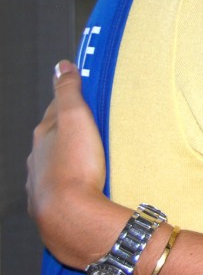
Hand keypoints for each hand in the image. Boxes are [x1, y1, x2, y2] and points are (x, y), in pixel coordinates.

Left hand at [26, 61, 107, 264]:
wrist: (70, 215)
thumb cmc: (75, 167)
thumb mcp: (76, 118)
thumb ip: (68, 91)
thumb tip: (61, 66)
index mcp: (44, 135)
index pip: (55, 110)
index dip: (67, 100)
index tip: (77, 93)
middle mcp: (37, 158)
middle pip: (52, 138)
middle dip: (66, 131)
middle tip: (87, 125)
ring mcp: (40, 182)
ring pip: (52, 164)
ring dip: (66, 158)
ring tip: (85, 156)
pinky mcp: (49, 205)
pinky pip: (58, 187)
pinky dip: (67, 181)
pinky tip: (79, 183)